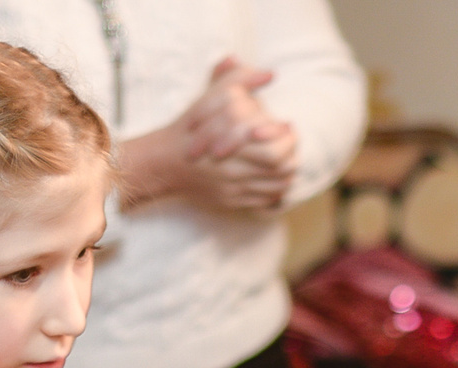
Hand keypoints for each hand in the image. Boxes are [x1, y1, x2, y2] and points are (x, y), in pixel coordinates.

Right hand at [120, 59, 298, 212]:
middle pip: (280, 169)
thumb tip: (270, 74)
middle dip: (292, 155)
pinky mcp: (230, 203)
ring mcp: (232, 189)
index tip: (288, 125)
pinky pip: (264, 202)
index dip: (288, 139)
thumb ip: (238, 79)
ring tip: (287, 159)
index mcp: (230, 144)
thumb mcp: (210, 97)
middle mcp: (232, 170)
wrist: (165, 162)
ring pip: (276, 187)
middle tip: (290, 143)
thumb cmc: (191, 126)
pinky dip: (275, 191)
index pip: (274, 150)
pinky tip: (274, 178)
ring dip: (287, 174)